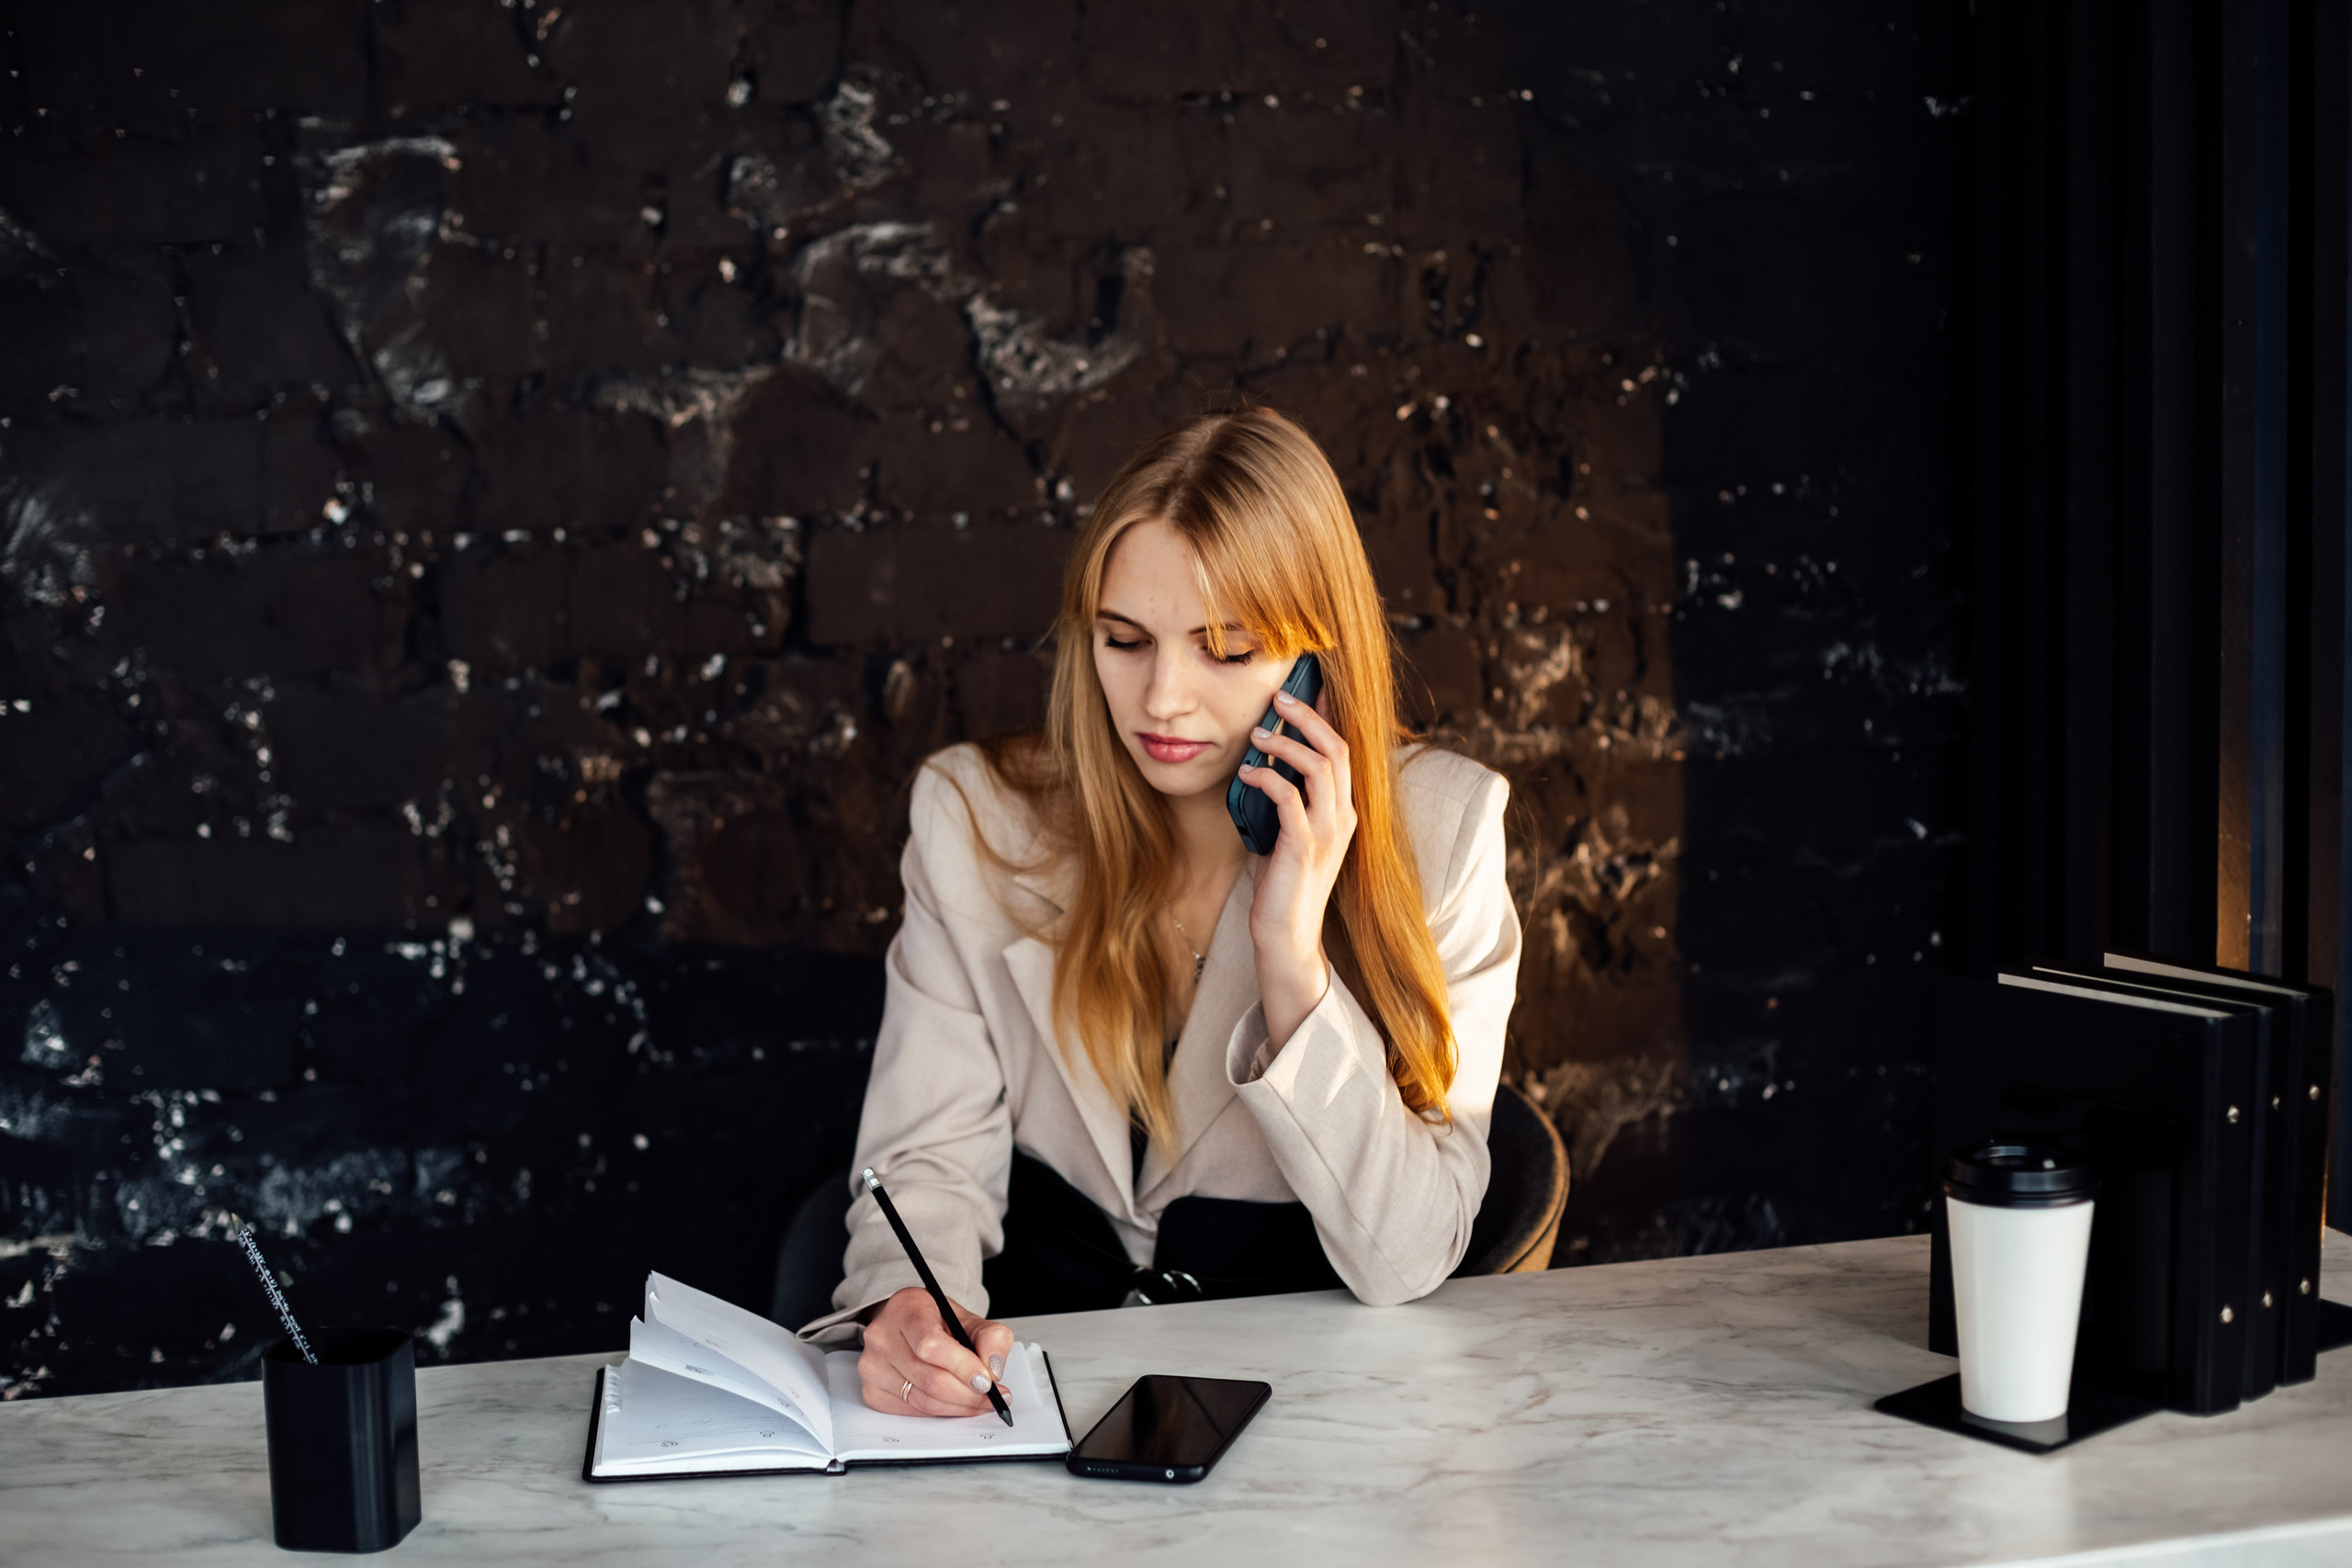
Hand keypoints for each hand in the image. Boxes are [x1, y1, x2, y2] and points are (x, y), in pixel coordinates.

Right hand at [858, 1286, 1014, 1417]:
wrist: (911, 1327)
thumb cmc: (938, 1322)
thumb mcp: (969, 1319)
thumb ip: (991, 1338)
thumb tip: (994, 1369)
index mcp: (905, 1307)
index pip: (930, 1345)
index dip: (962, 1367)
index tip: (987, 1381)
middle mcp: (881, 1335)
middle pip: (929, 1378)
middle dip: (967, 1394)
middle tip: (992, 1398)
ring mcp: (872, 1365)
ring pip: (923, 1400)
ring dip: (958, 1406)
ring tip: (980, 1401)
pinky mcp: (872, 1391)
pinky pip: (913, 1411)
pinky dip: (941, 1411)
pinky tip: (956, 1403)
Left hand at [1237, 686, 1355, 1049]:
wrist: (1287, 937)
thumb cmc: (1282, 886)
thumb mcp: (1286, 834)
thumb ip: (1285, 802)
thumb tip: (1262, 765)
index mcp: (1343, 812)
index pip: (1344, 752)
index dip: (1330, 715)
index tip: (1312, 686)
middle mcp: (1343, 817)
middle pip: (1337, 749)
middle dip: (1308, 715)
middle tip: (1279, 697)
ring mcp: (1327, 833)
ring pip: (1319, 767)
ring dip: (1285, 743)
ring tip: (1257, 735)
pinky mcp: (1303, 847)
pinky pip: (1289, 798)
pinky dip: (1268, 778)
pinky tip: (1247, 774)